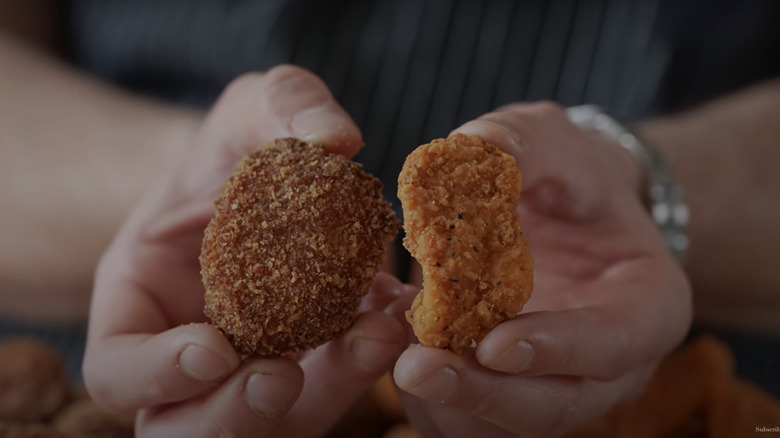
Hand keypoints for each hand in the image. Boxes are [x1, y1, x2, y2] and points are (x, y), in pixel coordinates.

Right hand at [82, 65, 408, 436]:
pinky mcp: (313, 367)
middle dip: (232, 414)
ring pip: (271, 423)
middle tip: (282, 377)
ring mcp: (251, 370)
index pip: (117, 369)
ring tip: (374, 336)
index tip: (214, 348)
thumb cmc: (243, 144)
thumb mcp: (254, 107)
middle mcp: (189, 355)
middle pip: (188, 426)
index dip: (156, 374)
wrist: (281, 177)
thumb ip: (284, 105)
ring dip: (321, 394)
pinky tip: (397, 314)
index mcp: (139, 304)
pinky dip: (366, 362)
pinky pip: (333, 388)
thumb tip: (336, 140)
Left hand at [393, 102, 691, 436]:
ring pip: (503, 424)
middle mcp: (605, 365)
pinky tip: (387, 347)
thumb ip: (521, 142)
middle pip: (554, 406)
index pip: (616, 342)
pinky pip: (466, 417)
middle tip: (416, 370)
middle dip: (484, 394)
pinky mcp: (507, 397)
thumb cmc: (567, 177)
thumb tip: (471, 147)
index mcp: (644, 305)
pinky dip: (426, 396)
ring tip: (390, 354)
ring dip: (445, 401)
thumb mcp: (553, 142)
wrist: (560, 212)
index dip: (558, 350)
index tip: (494, 345)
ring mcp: (555, 387)